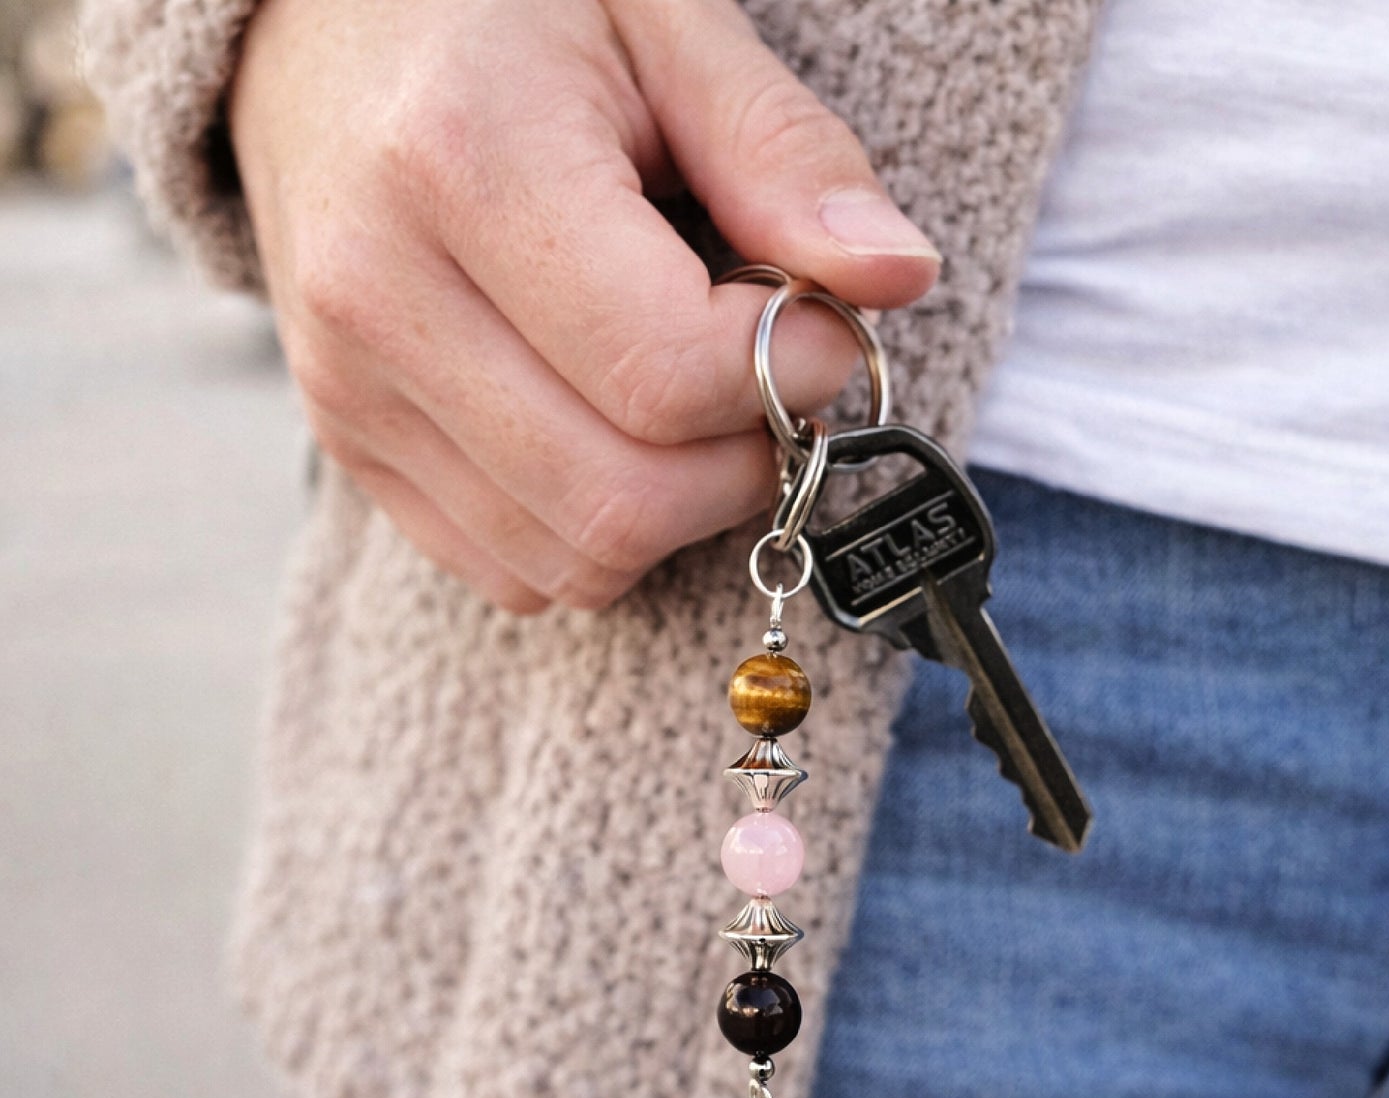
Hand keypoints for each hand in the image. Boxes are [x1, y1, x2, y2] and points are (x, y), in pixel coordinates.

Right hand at [229, 0, 939, 611]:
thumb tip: (896, 279)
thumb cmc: (506, 12)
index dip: (789, 371)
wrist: (315, 36)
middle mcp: (380, 299)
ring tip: (687, 398)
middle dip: (741, 465)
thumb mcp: (668, 25)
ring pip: (575, 562)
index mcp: (462, 162)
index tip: (825, 323)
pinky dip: (599, 536)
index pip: (667, 373)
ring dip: (679, 508)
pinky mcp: (353, 450)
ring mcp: (352, 392)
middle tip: (770, 382)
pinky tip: (608, 434)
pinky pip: (518, 574)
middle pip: (622, 502)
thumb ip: (786, 156)